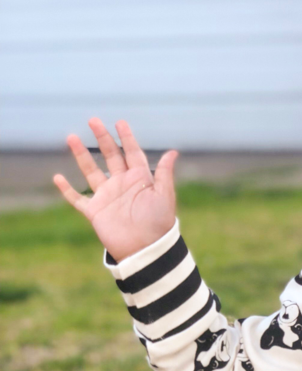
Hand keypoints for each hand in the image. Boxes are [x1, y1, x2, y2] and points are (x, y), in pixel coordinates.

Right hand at [54, 119, 177, 262]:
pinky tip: (58, 177)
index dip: (127, 137)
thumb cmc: (159, 224)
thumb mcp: (164, 196)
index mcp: (139, 179)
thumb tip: (173, 152)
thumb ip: (164, 174)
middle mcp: (122, 185)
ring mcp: (107, 197)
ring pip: (90, 171)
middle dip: (102, 138)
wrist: (146, 250)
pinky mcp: (95, 211)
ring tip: (71, 137)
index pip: (132, 153)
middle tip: (93, 120)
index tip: (120, 122)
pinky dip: (67, 190)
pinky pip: (77, 199)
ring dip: (81, 155)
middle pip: (110, 156)